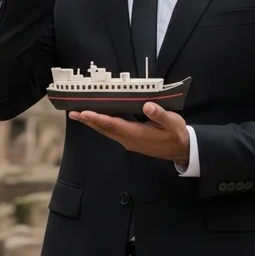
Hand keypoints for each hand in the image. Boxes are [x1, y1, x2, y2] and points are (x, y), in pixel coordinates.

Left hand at [69, 102, 189, 164]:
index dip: (98, 118)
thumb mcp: (172, 122)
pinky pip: (111, 132)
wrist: (182, 149)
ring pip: (106, 131)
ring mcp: (129, 141)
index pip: (114, 125)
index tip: (85, 113)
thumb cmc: (176, 134)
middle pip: (105, 129)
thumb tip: (148, 106)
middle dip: (88, 121)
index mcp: (137, 134)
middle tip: (73, 113)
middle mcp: (129, 139)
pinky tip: (96, 119)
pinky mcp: (130, 140)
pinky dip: (101, 125)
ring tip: (78, 115)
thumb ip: (159, 114)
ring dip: (92, 123)